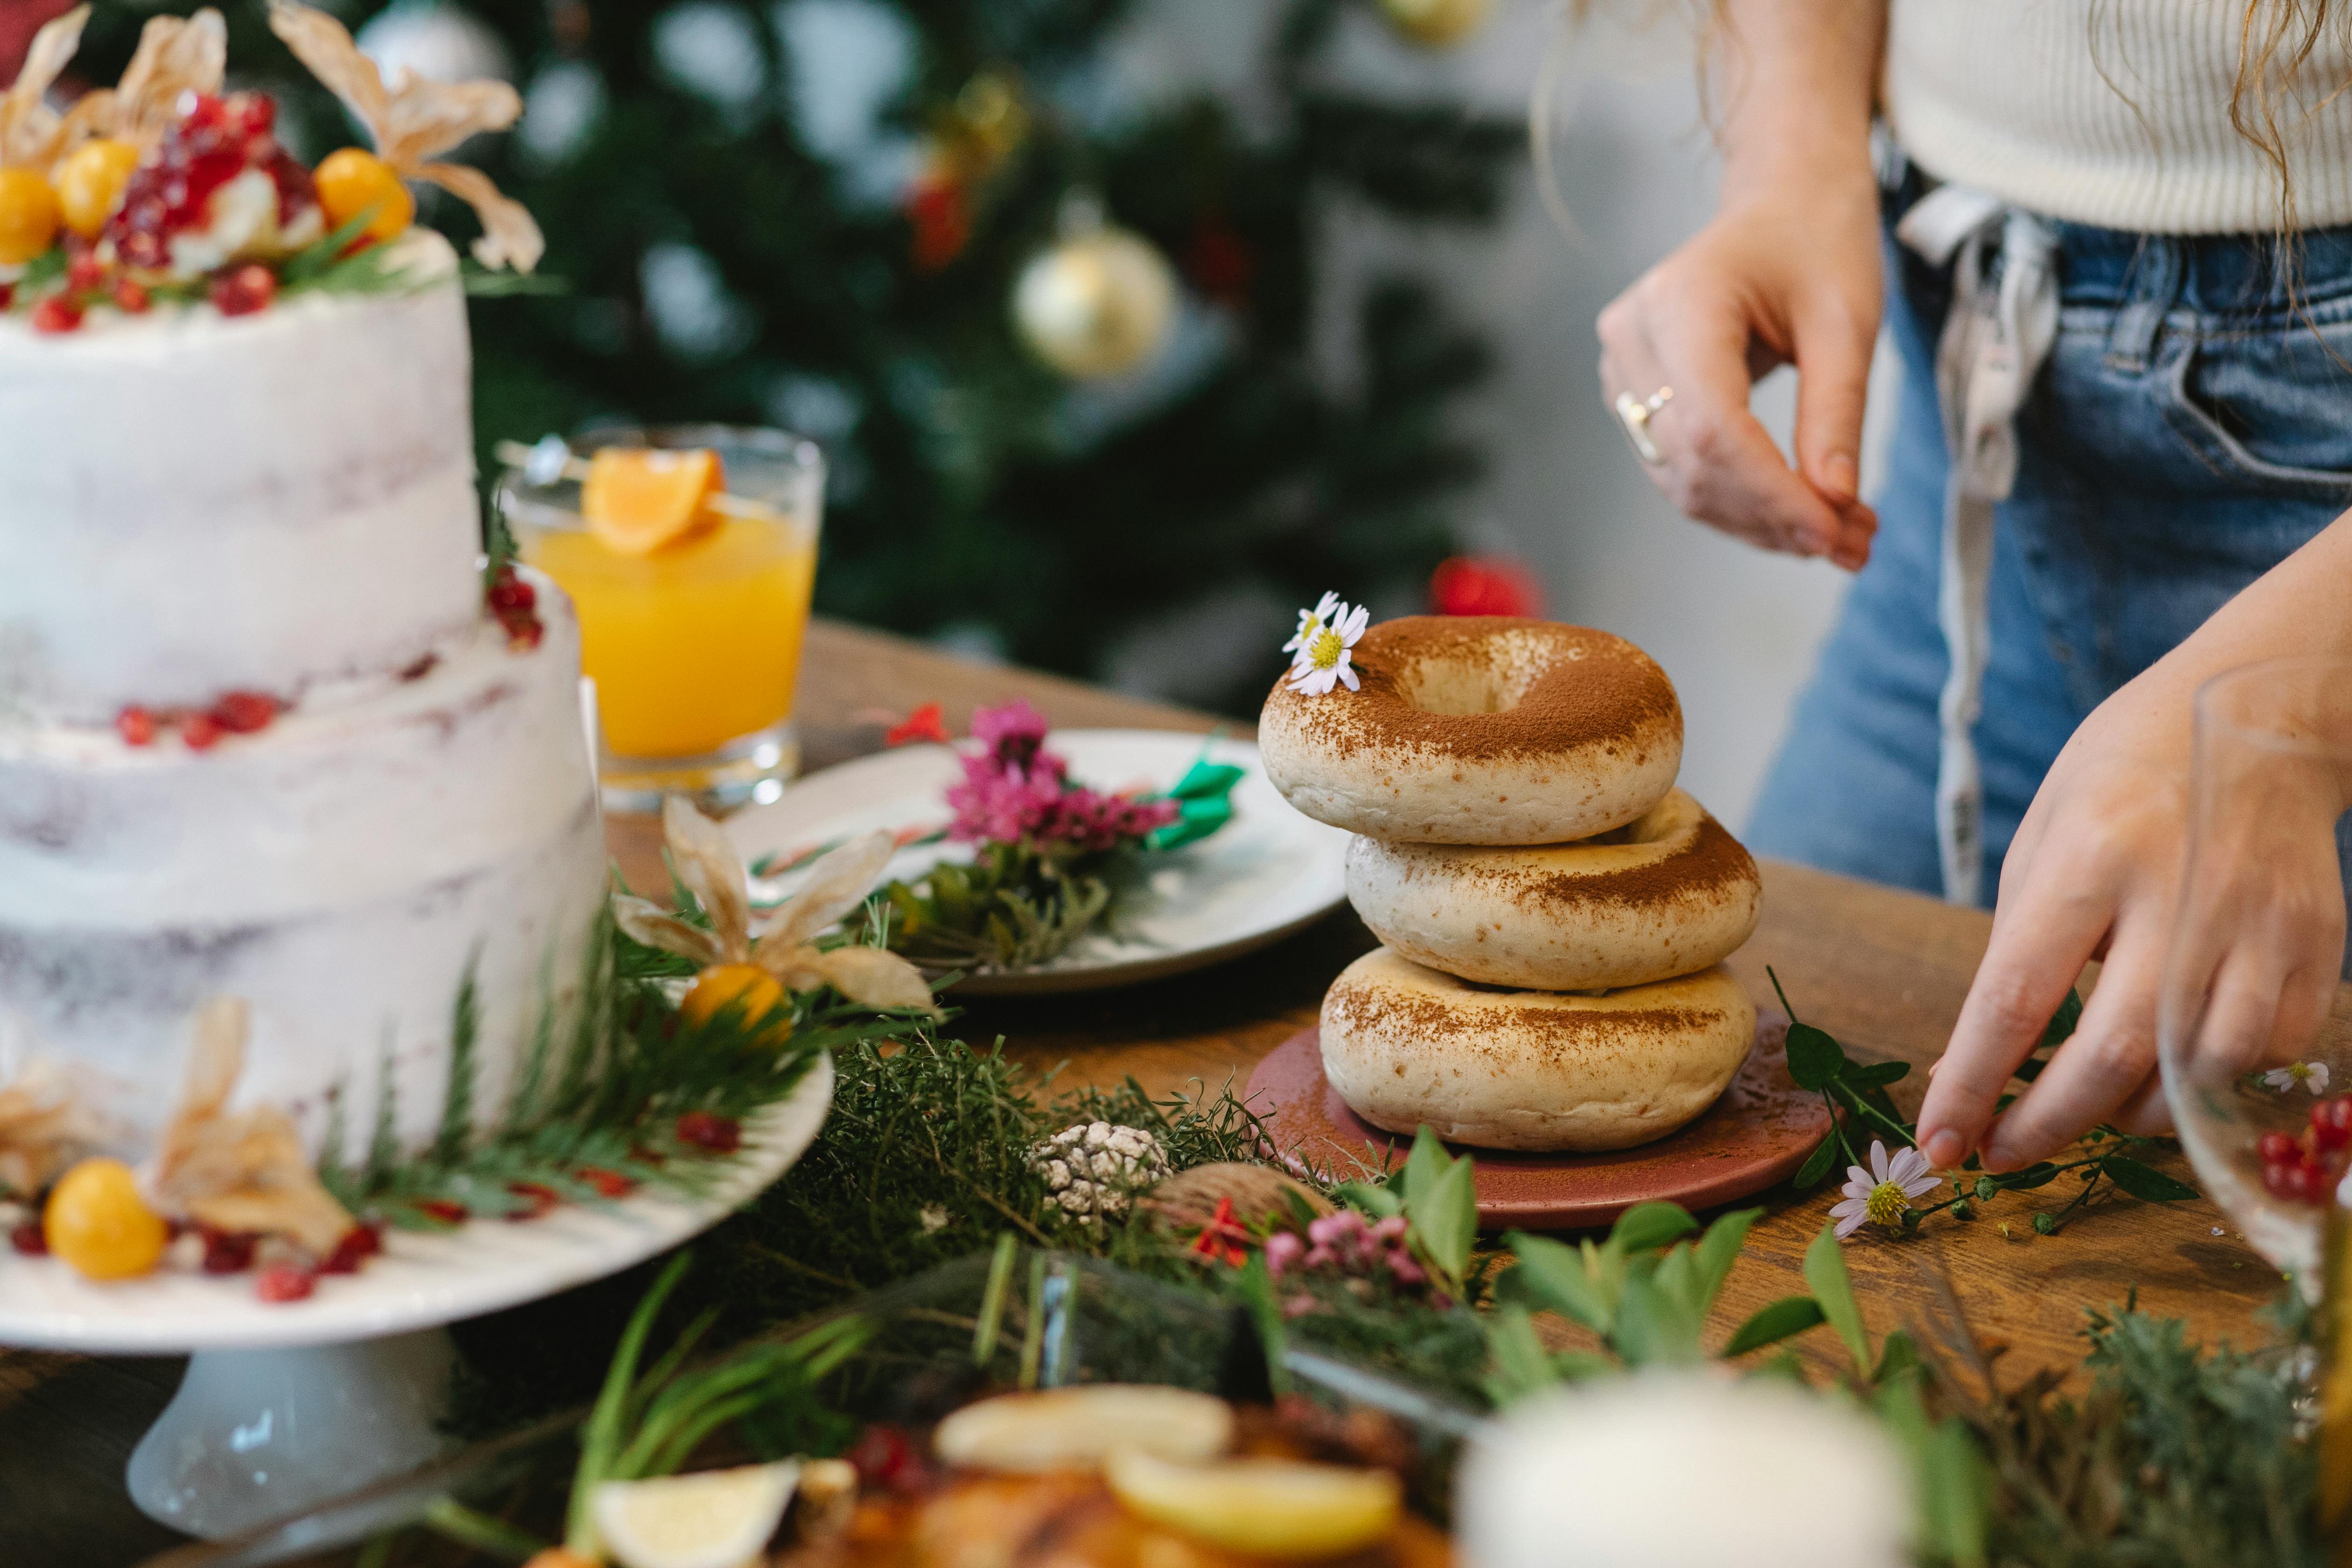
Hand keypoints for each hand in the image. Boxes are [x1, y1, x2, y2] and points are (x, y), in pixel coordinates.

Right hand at [1596, 173, 1883, 569]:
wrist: (1782, 201)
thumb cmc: (1817, 242)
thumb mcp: (1847, 322)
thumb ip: (1836, 414)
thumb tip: (1833, 506)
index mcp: (1681, 302)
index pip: (1712, 427)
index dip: (1772, 492)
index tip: (1835, 533)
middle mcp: (1632, 339)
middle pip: (1693, 464)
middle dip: (1773, 516)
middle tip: (1853, 544)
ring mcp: (1622, 370)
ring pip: (1682, 481)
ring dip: (1758, 521)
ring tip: (1838, 536)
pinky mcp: (1633, 397)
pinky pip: (1681, 470)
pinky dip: (1740, 501)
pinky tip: (1797, 514)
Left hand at [1916, 667, 2347, 1171]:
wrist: (2261, 717)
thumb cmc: (2125, 775)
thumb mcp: (2044, 835)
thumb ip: (2015, 947)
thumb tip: (1977, 1063)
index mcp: (2092, 852)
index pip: (2016, 995)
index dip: (1973, 1084)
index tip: (1940, 1142)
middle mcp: (2181, 892)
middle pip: (2115, 1052)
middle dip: (2048, 1123)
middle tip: (2005, 1155)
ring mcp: (2262, 923)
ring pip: (2199, 1072)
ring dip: (2132, 1114)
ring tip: (2091, 1106)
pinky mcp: (2318, 944)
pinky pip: (2266, 1056)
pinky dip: (2211, 1086)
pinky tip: (2172, 1071)